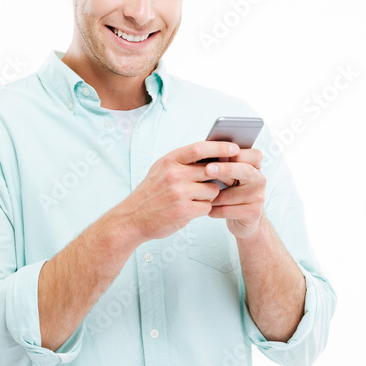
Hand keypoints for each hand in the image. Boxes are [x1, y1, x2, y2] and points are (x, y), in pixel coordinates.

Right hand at [114, 140, 239, 242]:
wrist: (131, 219)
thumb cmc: (151, 194)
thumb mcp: (161, 170)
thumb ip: (183, 162)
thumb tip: (214, 154)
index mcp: (169, 161)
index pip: (199, 148)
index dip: (219, 147)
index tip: (234, 148)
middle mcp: (174, 175)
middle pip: (212, 170)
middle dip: (222, 176)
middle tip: (226, 179)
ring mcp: (179, 193)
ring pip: (212, 190)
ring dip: (209, 195)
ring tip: (195, 198)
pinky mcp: (184, 211)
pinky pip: (207, 206)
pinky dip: (203, 208)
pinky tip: (191, 209)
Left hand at [203, 147, 264, 238]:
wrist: (244, 218)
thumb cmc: (231, 190)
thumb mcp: (228, 174)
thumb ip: (222, 162)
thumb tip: (206, 152)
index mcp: (255, 164)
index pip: (250, 154)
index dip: (234, 153)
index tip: (217, 153)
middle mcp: (259, 179)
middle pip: (245, 171)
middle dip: (225, 169)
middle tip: (208, 169)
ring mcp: (258, 197)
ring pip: (230, 195)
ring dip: (212, 196)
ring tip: (200, 195)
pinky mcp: (253, 213)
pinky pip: (227, 210)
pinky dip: (214, 210)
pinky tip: (208, 209)